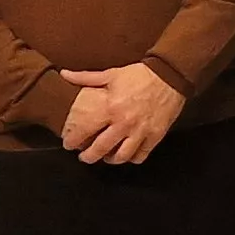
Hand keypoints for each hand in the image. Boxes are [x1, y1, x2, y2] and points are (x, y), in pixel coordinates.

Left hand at [58, 64, 185, 164]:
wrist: (169, 74)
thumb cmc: (139, 74)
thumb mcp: (111, 74)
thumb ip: (86, 77)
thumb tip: (64, 74)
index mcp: (110, 108)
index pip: (84, 131)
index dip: (73, 141)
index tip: (69, 144)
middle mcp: (123, 123)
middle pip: (101, 149)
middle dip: (88, 156)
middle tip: (84, 157)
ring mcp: (140, 131)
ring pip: (121, 156)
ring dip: (110, 160)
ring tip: (106, 157)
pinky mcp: (155, 135)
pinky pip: (141, 155)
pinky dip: (132, 158)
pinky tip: (127, 154)